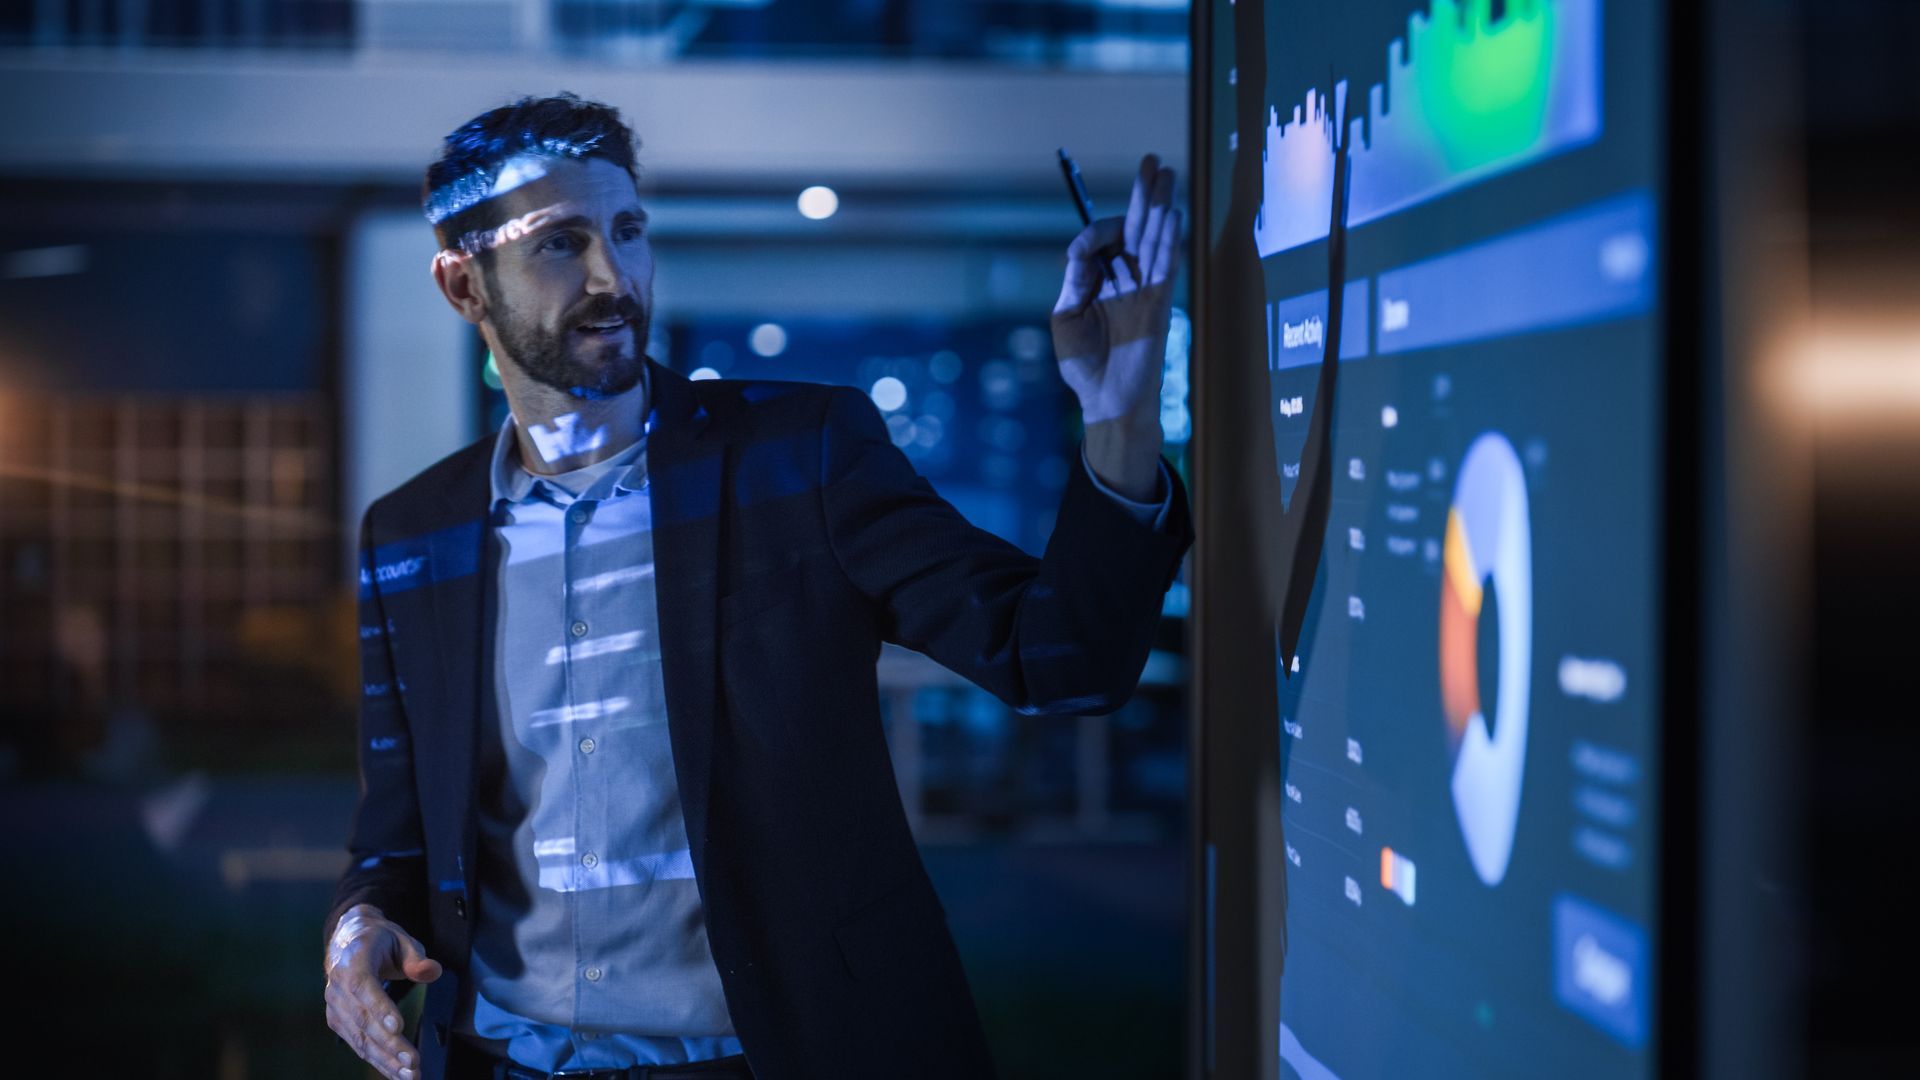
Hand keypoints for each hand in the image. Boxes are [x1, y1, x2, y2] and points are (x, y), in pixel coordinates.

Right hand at [324, 903, 442, 1079]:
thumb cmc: (382, 942)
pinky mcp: (338, 1023)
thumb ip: (416, 958)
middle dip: (389, 1043)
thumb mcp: (402, 940)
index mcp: (353, 960)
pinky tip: (399, 1074)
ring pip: (360, 1039)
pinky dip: (379, 1062)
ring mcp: (335, 1007)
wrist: (348, 945)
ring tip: (411, 1074)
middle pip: (362, 1020)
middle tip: (414, 1061)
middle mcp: (338, 986)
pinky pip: (359, 1046)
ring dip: (386, 1060)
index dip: (379, 1008)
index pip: (362, 986)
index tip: (398, 1027)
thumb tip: (433, 972)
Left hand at [1051, 152, 1182, 427]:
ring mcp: (1144, 290)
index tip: (1083, 251)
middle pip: (1136, 228)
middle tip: (1152, 161)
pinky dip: (1169, 241)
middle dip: (1143, 195)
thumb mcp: (1066, 316)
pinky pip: (1165, 266)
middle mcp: (1125, 280)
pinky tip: (1172, 215)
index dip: (1097, 232)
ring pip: (1153, 239)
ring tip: (1166, 174)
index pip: (1104, 240)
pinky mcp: (1158, 304)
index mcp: (1100, 281)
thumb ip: (1075, 279)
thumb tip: (1081, 248)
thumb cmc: (1082, 365)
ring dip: (1159, 206)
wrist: (1104, 400)